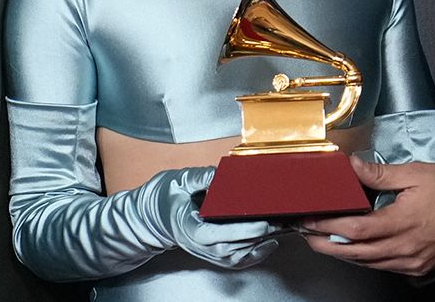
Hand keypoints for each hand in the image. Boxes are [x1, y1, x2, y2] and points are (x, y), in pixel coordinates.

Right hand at [151, 167, 283, 269]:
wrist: (152, 218)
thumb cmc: (164, 199)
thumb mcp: (179, 181)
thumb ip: (200, 177)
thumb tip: (219, 174)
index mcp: (192, 229)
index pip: (220, 234)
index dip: (243, 230)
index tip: (261, 221)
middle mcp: (202, 246)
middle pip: (236, 245)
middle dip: (261, 233)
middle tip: (281, 218)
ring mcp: (210, 253)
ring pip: (240, 254)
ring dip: (262, 242)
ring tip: (282, 225)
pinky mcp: (216, 255)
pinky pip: (239, 260)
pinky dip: (257, 254)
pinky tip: (272, 242)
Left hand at [301, 156, 434, 276]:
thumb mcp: (415, 173)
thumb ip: (379, 173)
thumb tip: (351, 165)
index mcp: (402, 222)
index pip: (354, 230)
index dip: (328, 227)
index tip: (309, 220)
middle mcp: (405, 247)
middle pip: (356, 253)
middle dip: (327, 246)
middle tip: (307, 236)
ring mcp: (412, 261)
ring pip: (369, 263)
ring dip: (344, 254)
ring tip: (325, 242)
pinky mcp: (419, 267)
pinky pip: (385, 267)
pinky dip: (367, 260)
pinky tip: (357, 250)